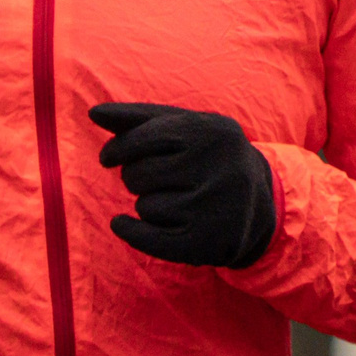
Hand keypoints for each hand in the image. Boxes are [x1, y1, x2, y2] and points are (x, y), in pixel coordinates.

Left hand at [89, 103, 276, 268]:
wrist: (260, 201)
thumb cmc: (207, 156)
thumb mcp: (184, 128)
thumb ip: (138, 118)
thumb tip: (95, 112)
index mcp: (212, 132)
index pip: (144, 138)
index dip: (118, 149)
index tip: (107, 158)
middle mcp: (219, 168)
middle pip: (139, 175)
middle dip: (136, 178)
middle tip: (156, 180)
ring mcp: (215, 208)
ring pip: (145, 207)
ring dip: (148, 204)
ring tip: (173, 201)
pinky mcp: (208, 242)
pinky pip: (148, 239)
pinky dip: (129, 231)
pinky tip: (123, 223)